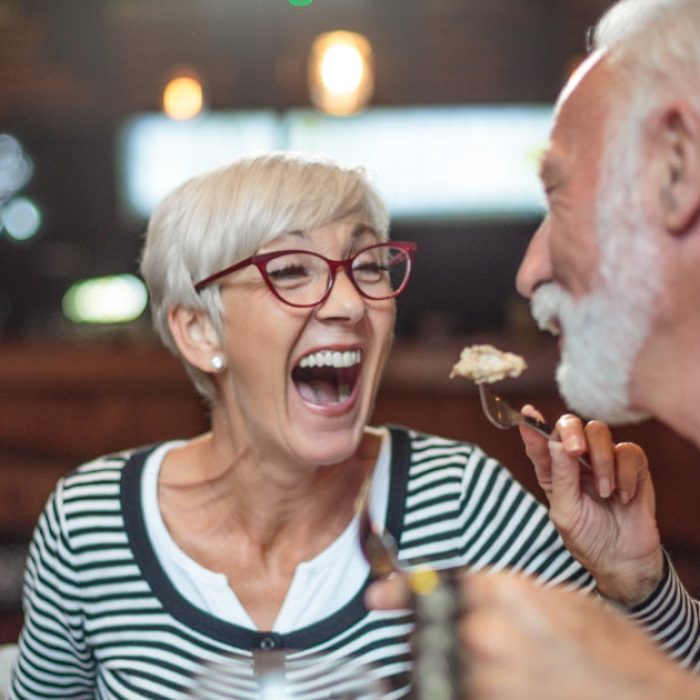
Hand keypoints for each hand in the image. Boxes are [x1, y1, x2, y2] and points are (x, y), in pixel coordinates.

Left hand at [366, 570, 699, 699]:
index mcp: (501, 590)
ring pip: (431, 673)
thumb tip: (454, 591)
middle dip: (424, 639)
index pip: (431, 584)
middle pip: (425, 633)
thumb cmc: (608, 652)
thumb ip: (500, 593)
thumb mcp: (556, 601)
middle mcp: (484, 631)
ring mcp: (484, 679)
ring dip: (435, 673)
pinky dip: (451, 690)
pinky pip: (449, 695)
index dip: (400, 591)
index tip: (376, 597)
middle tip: (442, 647)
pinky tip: (476, 684)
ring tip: (467, 672)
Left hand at [519, 407, 661, 604]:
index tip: (528, 414)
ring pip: (600, 432)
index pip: (541, 441)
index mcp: (554, 470)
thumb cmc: (587, 537)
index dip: (533, 425)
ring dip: (600, 460)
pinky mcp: (632, 467)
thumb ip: (560, 477)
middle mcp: (576, 460)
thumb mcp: (566, 512)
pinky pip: (629, 452)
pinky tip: (623, 497)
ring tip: (605, 492)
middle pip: (571, 425)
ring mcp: (604, 460)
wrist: (623, 561)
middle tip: (575, 451)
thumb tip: (556, 444)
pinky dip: (625, 473)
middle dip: (571, 432)